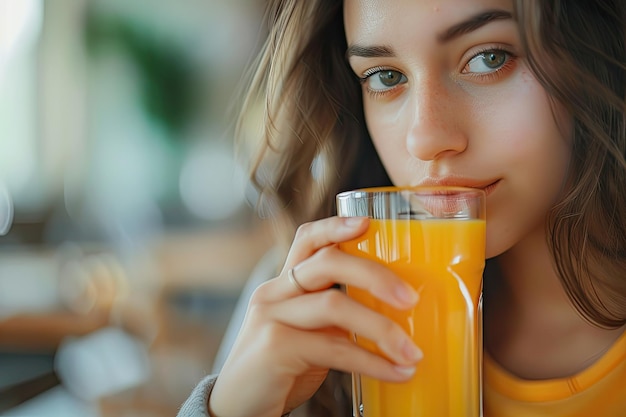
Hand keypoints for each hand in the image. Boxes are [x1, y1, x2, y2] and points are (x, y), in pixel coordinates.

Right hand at [208, 216, 421, 416]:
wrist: (238, 409)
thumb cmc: (280, 371)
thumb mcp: (308, 334)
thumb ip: (334, 318)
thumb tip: (394, 316)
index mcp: (284, 285)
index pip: (307, 240)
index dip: (336, 226)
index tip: (368, 222)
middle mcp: (274, 293)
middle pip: (328, 262)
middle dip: (375, 276)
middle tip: (411, 299)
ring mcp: (271, 317)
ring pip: (334, 305)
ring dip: (382, 329)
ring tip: (412, 352)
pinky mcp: (274, 347)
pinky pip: (334, 347)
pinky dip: (372, 361)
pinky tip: (396, 372)